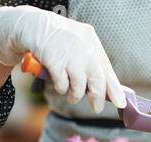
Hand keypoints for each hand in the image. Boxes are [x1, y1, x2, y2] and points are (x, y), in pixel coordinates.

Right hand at [0, 6, 125, 112]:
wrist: (30, 25)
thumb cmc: (60, 42)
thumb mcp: (80, 47)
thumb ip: (94, 65)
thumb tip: (114, 91)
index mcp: (92, 42)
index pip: (107, 71)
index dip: (115, 90)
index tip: (121, 103)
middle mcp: (84, 45)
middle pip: (97, 79)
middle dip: (97, 98)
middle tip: (96, 108)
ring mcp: (68, 52)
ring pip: (79, 85)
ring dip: (75, 95)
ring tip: (72, 96)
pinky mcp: (53, 58)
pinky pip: (62, 83)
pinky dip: (61, 88)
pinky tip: (58, 84)